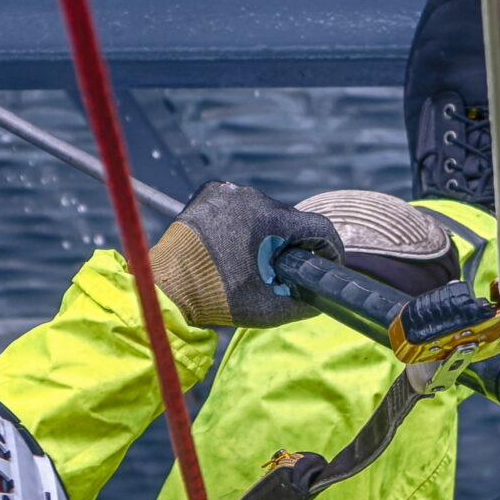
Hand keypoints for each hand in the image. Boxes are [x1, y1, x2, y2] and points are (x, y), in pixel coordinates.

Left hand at [150, 181, 342, 328]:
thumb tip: (322, 294)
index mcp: (271, 219)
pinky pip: (239, 205)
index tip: (329, 263)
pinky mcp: (210, 193)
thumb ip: (307, 301)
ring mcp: (229, 192)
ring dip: (266, 232)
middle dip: (292, 244)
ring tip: (253, 259)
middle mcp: (252, 197)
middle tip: (282, 270)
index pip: (319, 227)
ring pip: (264, 211)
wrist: (169, 287)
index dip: (330, 249)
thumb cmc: (219, 298)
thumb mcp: (272, 307)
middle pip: (290, 220)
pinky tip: (234, 245)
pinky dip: (242, 222)